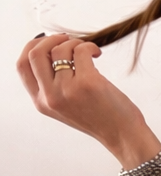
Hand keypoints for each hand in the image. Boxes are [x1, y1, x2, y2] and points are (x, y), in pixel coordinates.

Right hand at [16, 33, 153, 164]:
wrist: (122, 135)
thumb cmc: (99, 117)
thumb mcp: (66, 105)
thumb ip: (53, 83)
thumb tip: (50, 47)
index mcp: (42, 102)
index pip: (22, 66)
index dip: (32, 47)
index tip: (47, 41)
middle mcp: (50, 97)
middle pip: (35, 53)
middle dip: (51, 39)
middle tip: (68, 40)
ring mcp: (67, 90)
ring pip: (60, 49)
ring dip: (75, 43)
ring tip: (88, 51)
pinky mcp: (87, 83)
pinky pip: (81, 50)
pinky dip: (90, 46)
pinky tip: (97, 54)